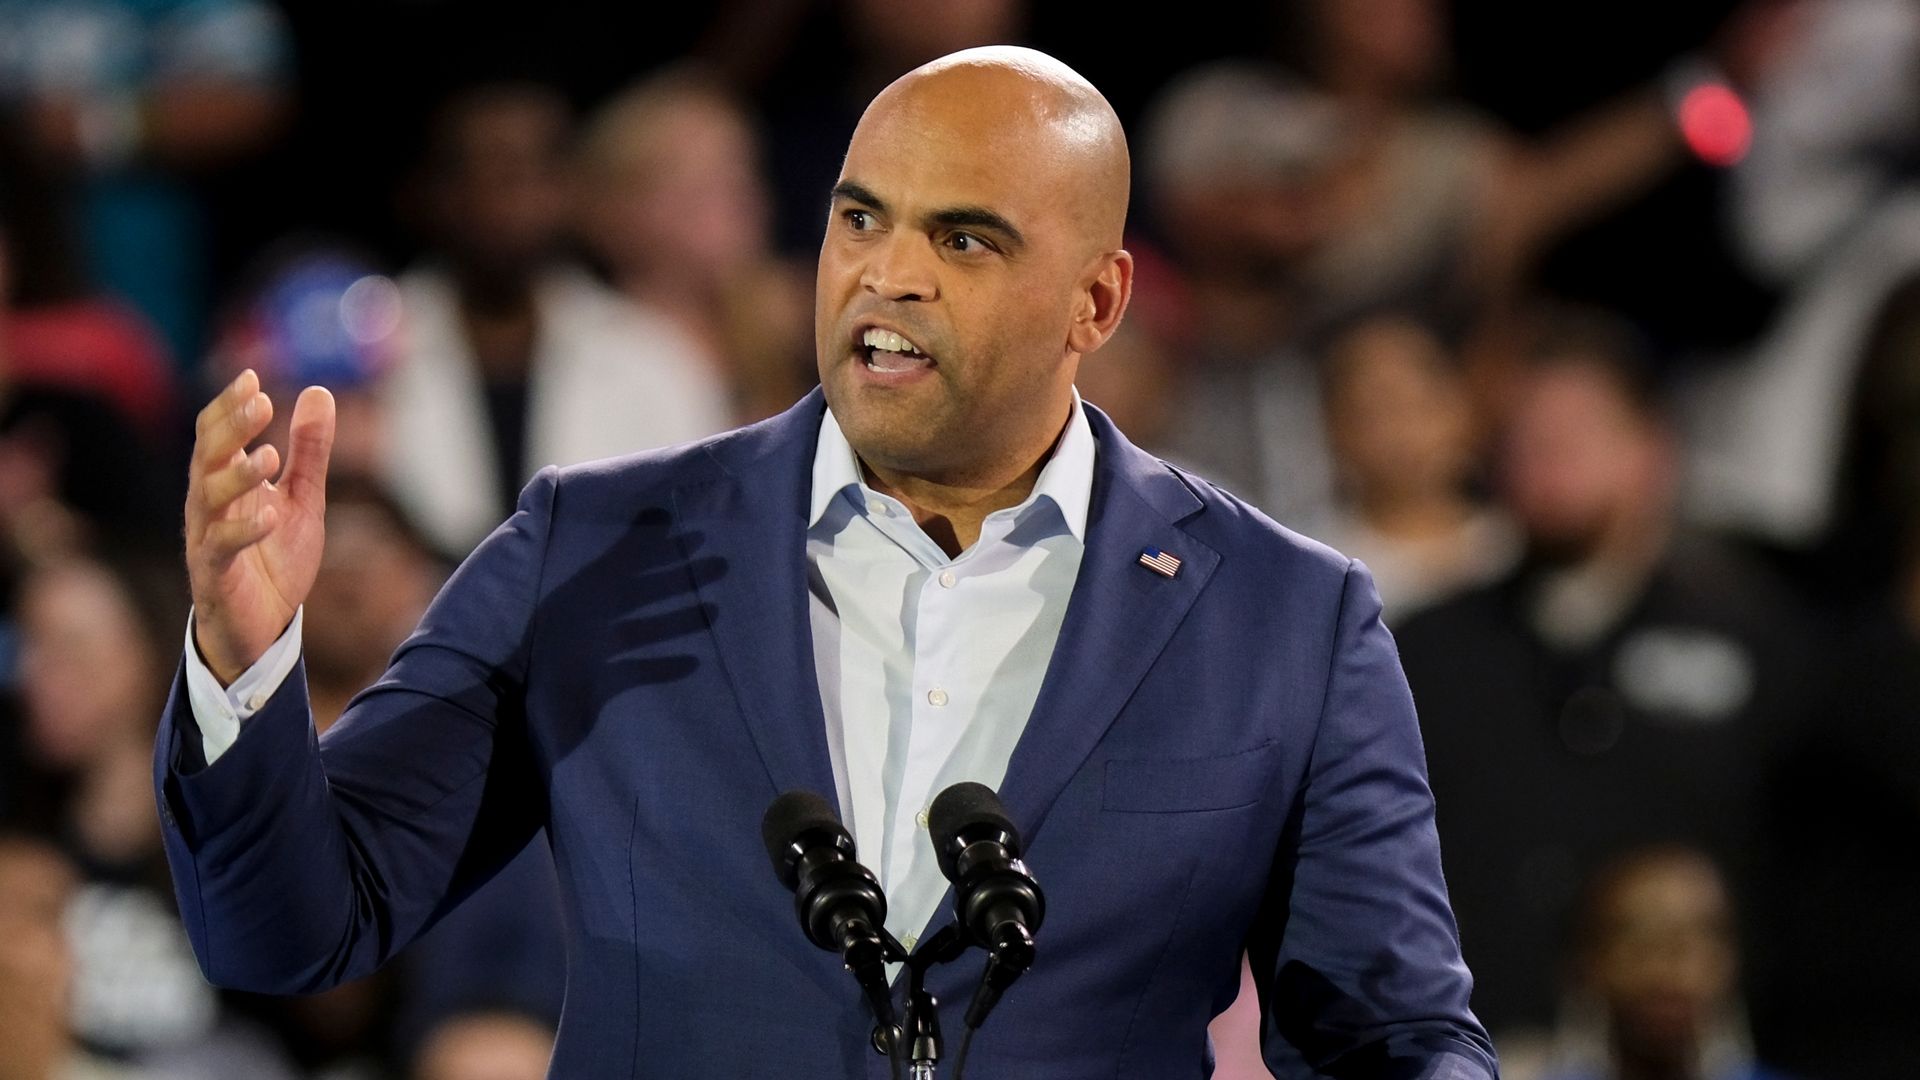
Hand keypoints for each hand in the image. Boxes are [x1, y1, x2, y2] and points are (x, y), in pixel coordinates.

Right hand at [185, 370, 334, 684]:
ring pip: (209, 498)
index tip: (252, 377)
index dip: (230, 406)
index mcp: (225, 482)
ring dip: (238, 474)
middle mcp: (209, 504)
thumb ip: (309, 450)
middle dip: (232, 428)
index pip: (217, 434)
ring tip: (269, 454)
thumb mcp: (303, 498)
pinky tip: (269, 513)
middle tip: (260, 401)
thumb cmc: (274, 558)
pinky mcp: (215, 573)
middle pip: (208, 456)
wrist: (262, 627)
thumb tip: (319, 391)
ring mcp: (208, 538)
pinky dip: (244, 529)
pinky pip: (222, 547)